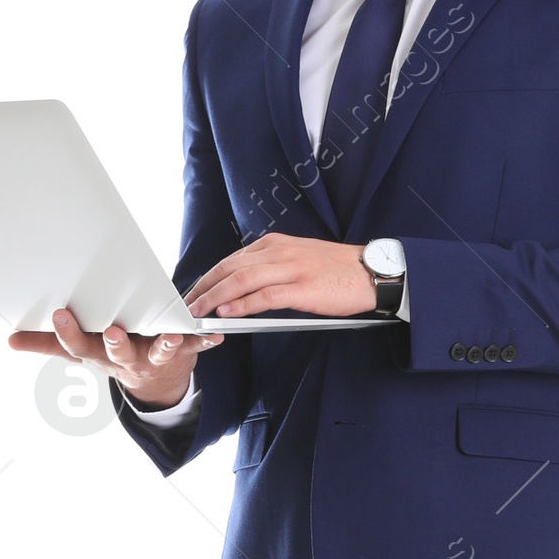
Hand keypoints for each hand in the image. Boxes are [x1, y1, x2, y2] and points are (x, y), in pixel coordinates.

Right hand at [5, 308, 221, 406]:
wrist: (156, 383)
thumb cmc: (113, 354)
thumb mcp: (80, 352)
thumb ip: (46, 345)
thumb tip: (10, 340)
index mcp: (98, 354)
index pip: (78, 345)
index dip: (68, 332)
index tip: (59, 313)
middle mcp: (124, 358)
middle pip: (117, 351)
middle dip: (115, 342)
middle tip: (113, 331)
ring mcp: (153, 357)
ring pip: (157, 351)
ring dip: (164, 344)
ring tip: (171, 336)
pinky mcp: (180, 353)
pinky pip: (194, 347)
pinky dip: (203, 341)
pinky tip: (213, 336)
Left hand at [182, 233, 375, 320]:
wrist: (371, 272)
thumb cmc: (337, 271)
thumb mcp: (299, 260)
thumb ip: (272, 269)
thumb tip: (244, 289)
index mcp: (276, 244)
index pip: (232, 259)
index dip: (209, 277)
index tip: (194, 292)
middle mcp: (279, 251)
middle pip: (230, 267)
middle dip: (204, 287)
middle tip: (186, 304)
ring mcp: (290, 268)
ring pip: (241, 280)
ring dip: (215, 296)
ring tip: (199, 311)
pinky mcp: (302, 288)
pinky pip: (264, 296)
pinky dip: (242, 305)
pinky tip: (227, 314)